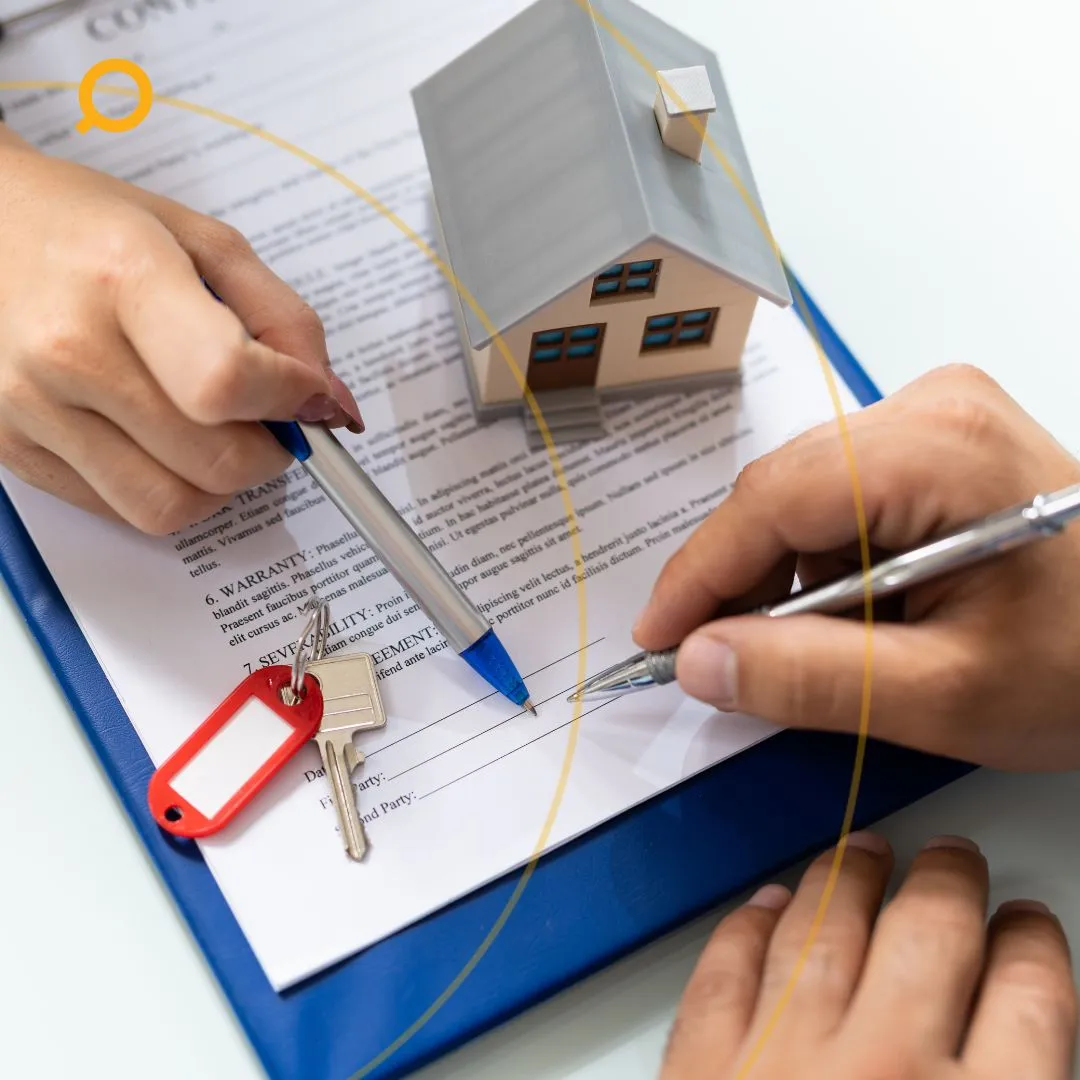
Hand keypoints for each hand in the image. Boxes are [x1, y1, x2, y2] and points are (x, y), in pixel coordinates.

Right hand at [0, 128, 362, 533]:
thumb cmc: (94, 228)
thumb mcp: (204, 242)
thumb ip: (285, 321)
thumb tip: (329, 405)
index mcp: (124, 277)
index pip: (226, 381)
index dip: (287, 401)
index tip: (305, 394)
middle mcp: (67, 350)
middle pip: (215, 463)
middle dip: (268, 451)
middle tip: (266, 416)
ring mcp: (31, 409)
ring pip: (171, 507)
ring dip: (218, 482)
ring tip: (210, 428)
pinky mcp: (12, 451)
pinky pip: (123, 511)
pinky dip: (165, 487)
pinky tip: (155, 435)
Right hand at [634, 364, 1079, 769]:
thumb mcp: (947, 694)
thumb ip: (812, 679)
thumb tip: (700, 660)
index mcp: (939, 450)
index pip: (771, 500)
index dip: (698, 574)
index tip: (658, 637)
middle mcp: (933, 407)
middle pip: (783, 491)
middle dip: (741, 580)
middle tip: (718, 657)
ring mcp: (939, 415)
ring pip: (806, 494)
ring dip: (785, 575)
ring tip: (807, 647)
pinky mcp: (940, 439)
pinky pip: (842, 494)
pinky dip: (826, 559)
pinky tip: (852, 612)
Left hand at [661, 833, 1076, 1079]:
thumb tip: (1018, 1046)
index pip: (1028, 997)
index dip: (1032, 948)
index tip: (1026, 926)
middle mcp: (888, 1069)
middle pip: (931, 935)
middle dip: (948, 883)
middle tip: (952, 858)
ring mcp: (786, 1059)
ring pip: (828, 929)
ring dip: (851, 879)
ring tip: (867, 850)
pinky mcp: (704, 1070)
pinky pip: (727, 973)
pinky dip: (749, 929)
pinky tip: (770, 902)